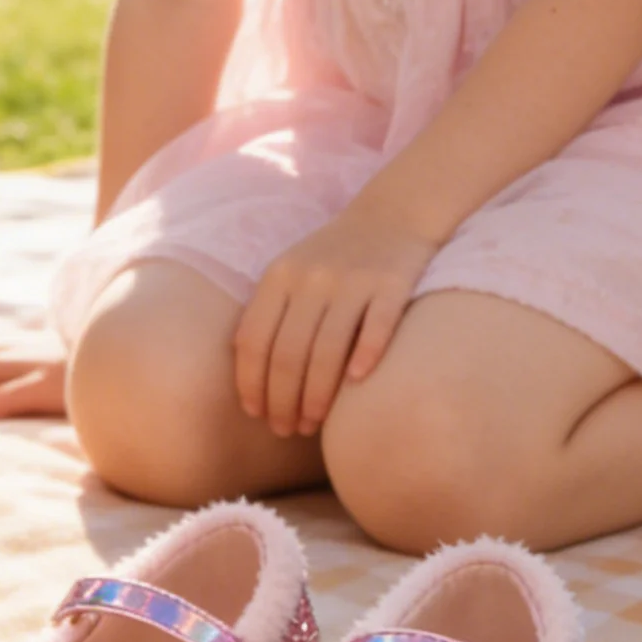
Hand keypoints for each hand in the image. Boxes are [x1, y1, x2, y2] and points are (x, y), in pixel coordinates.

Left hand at [234, 201, 438, 438]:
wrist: (393, 212)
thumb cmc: (334, 256)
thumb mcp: (290, 272)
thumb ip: (268, 314)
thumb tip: (248, 378)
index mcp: (279, 275)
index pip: (254, 339)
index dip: (251, 382)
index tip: (256, 414)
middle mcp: (312, 276)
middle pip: (289, 352)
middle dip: (283, 400)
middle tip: (286, 429)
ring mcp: (353, 279)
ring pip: (328, 348)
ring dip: (318, 394)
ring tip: (313, 422)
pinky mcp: (393, 282)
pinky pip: (378, 326)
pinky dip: (366, 356)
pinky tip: (357, 385)